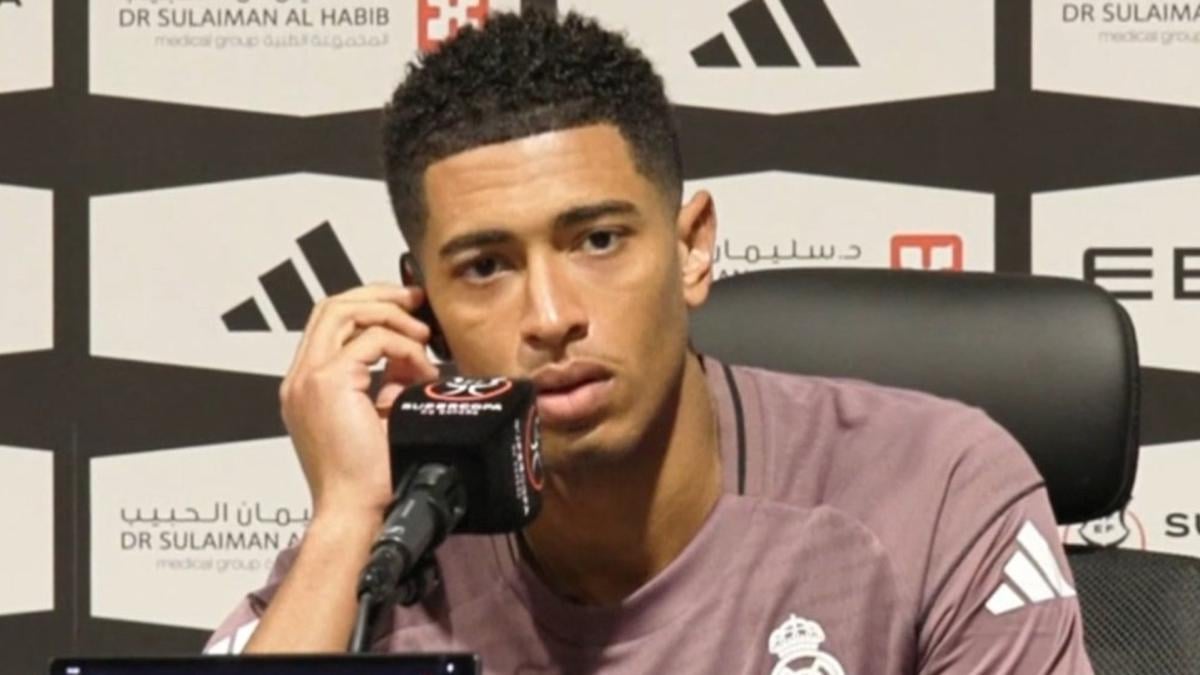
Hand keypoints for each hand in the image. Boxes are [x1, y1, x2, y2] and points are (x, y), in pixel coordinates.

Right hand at [279, 283, 439, 522]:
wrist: (354, 512)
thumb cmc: (368, 480)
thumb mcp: (378, 419)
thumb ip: (384, 385)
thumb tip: (407, 361)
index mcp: (305, 387)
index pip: (329, 324)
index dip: (368, 306)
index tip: (406, 310)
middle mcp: (299, 378)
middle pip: (332, 305)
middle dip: (378, 295)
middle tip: (415, 301)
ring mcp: (308, 379)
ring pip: (343, 311)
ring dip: (390, 315)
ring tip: (422, 336)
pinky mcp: (328, 384)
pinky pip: (371, 340)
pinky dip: (403, 347)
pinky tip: (421, 372)